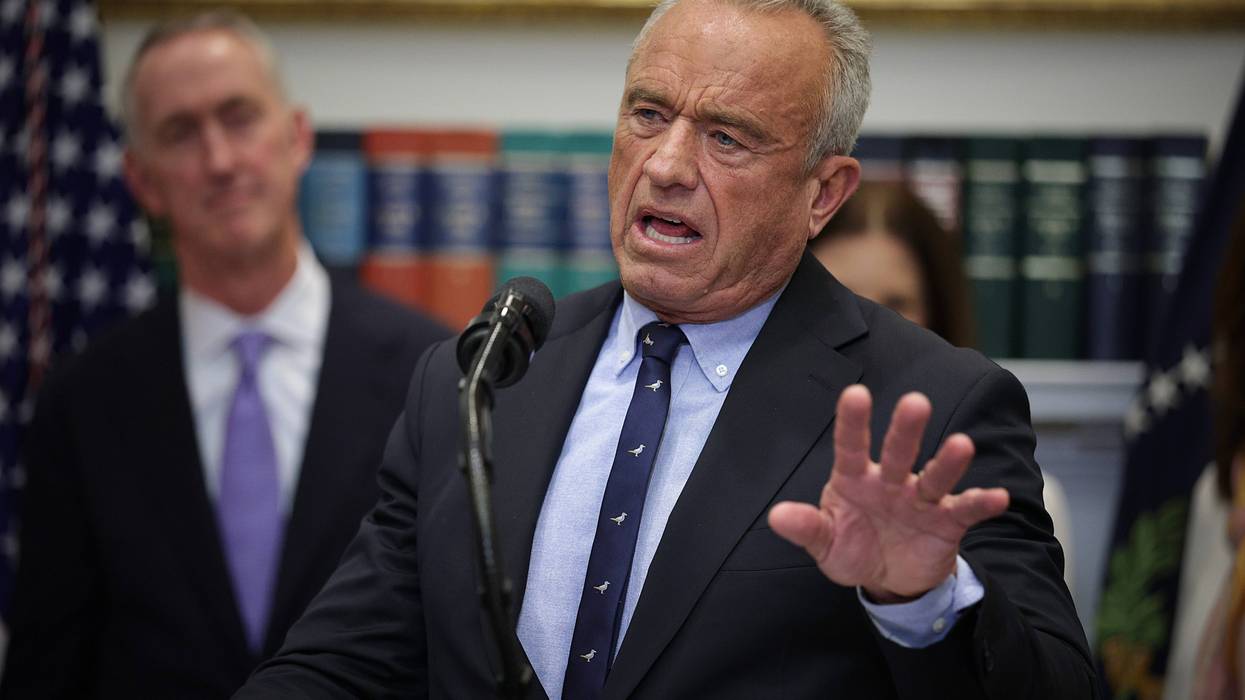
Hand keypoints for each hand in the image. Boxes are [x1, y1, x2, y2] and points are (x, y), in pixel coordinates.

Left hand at [768, 384, 1008, 601]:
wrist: (888, 579)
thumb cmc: (852, 548)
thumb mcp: (825, 542)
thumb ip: (807, 528)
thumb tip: (776, 517)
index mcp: (854, 479)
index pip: (850, 446)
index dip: (853, 422)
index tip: (855, 394)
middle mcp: (890, 481)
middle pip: (898, 451)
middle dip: (906, 429)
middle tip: (915, 402)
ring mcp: (920, 499)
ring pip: (935, 476)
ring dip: (948, 461)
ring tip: (962, 445)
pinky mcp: (947, 521)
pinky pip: (966, 509)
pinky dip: (982, 503)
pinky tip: (997, 496)